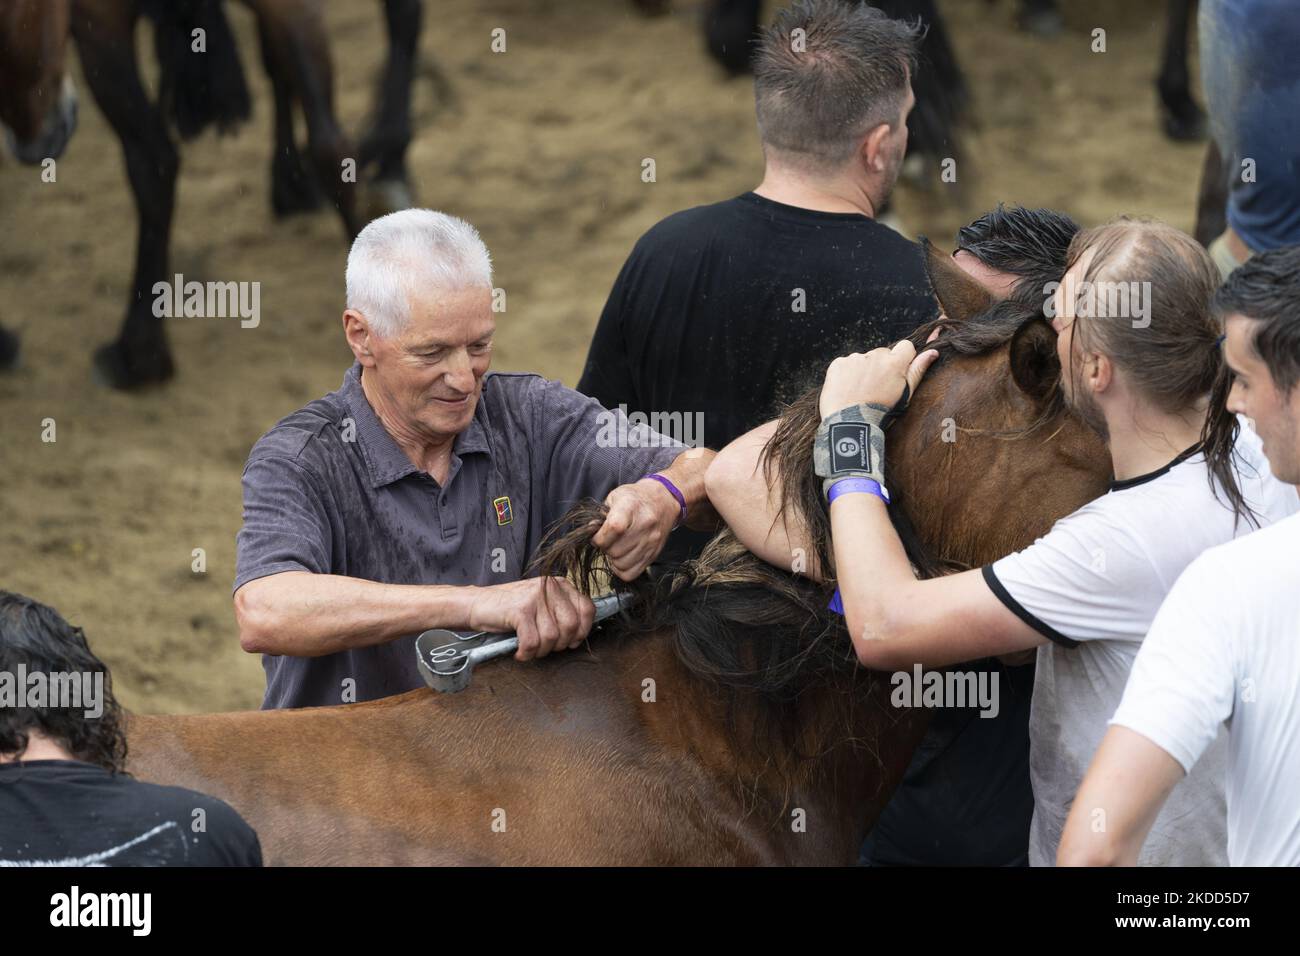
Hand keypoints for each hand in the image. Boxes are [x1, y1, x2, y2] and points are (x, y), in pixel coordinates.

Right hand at [469, 577, 595, 660]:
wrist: (478, 604)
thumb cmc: (511, 609)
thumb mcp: (542, 605)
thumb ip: (562, 613)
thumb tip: (581, 635)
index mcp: (560, 584)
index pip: (587, 609)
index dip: (582, 631)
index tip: (571, 642)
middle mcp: (550, 587)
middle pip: (572, 626)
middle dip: (560, 644)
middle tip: (545, 647)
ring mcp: (535, 597)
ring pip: (552, 637)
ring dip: (541, 650)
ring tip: (529, 649)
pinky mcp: (520, 611)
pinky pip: (532, 642)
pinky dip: (526, 653)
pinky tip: (520, 652)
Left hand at [592, 478, 678, 580]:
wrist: (664, 502)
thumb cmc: (635, 498)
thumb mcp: (615, 497)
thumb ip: (600, 514)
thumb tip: (590, 531)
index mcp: (631, 506)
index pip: (614, 528)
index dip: (600, 537)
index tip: (597, 536)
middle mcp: (644, 525)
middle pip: (616, 550)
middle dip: (605, 548)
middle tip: (607, 540)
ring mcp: (651, 542)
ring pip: (622, 564)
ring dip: (613, 559)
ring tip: (616, 547)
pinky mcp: (654, 554)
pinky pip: (632, 573)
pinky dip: (622, 568)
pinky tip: (622, 557)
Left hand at [819, 339, 939, 418]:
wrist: (850, 422)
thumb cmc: (881, 411)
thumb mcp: (905, 393)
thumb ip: (918, 370)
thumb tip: (933, 352)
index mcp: (895, 362)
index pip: (905, 346)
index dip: (903, 358)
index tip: (896, 372)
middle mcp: (875, 356)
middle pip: (882, 353)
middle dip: (881, 366)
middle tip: (876, 387)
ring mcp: (855, 358)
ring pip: (863, 359)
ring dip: (863, 370)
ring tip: (860, 391)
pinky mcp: (838, 363)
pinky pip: (845, 364)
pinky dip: (846, 374)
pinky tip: (847, 389)